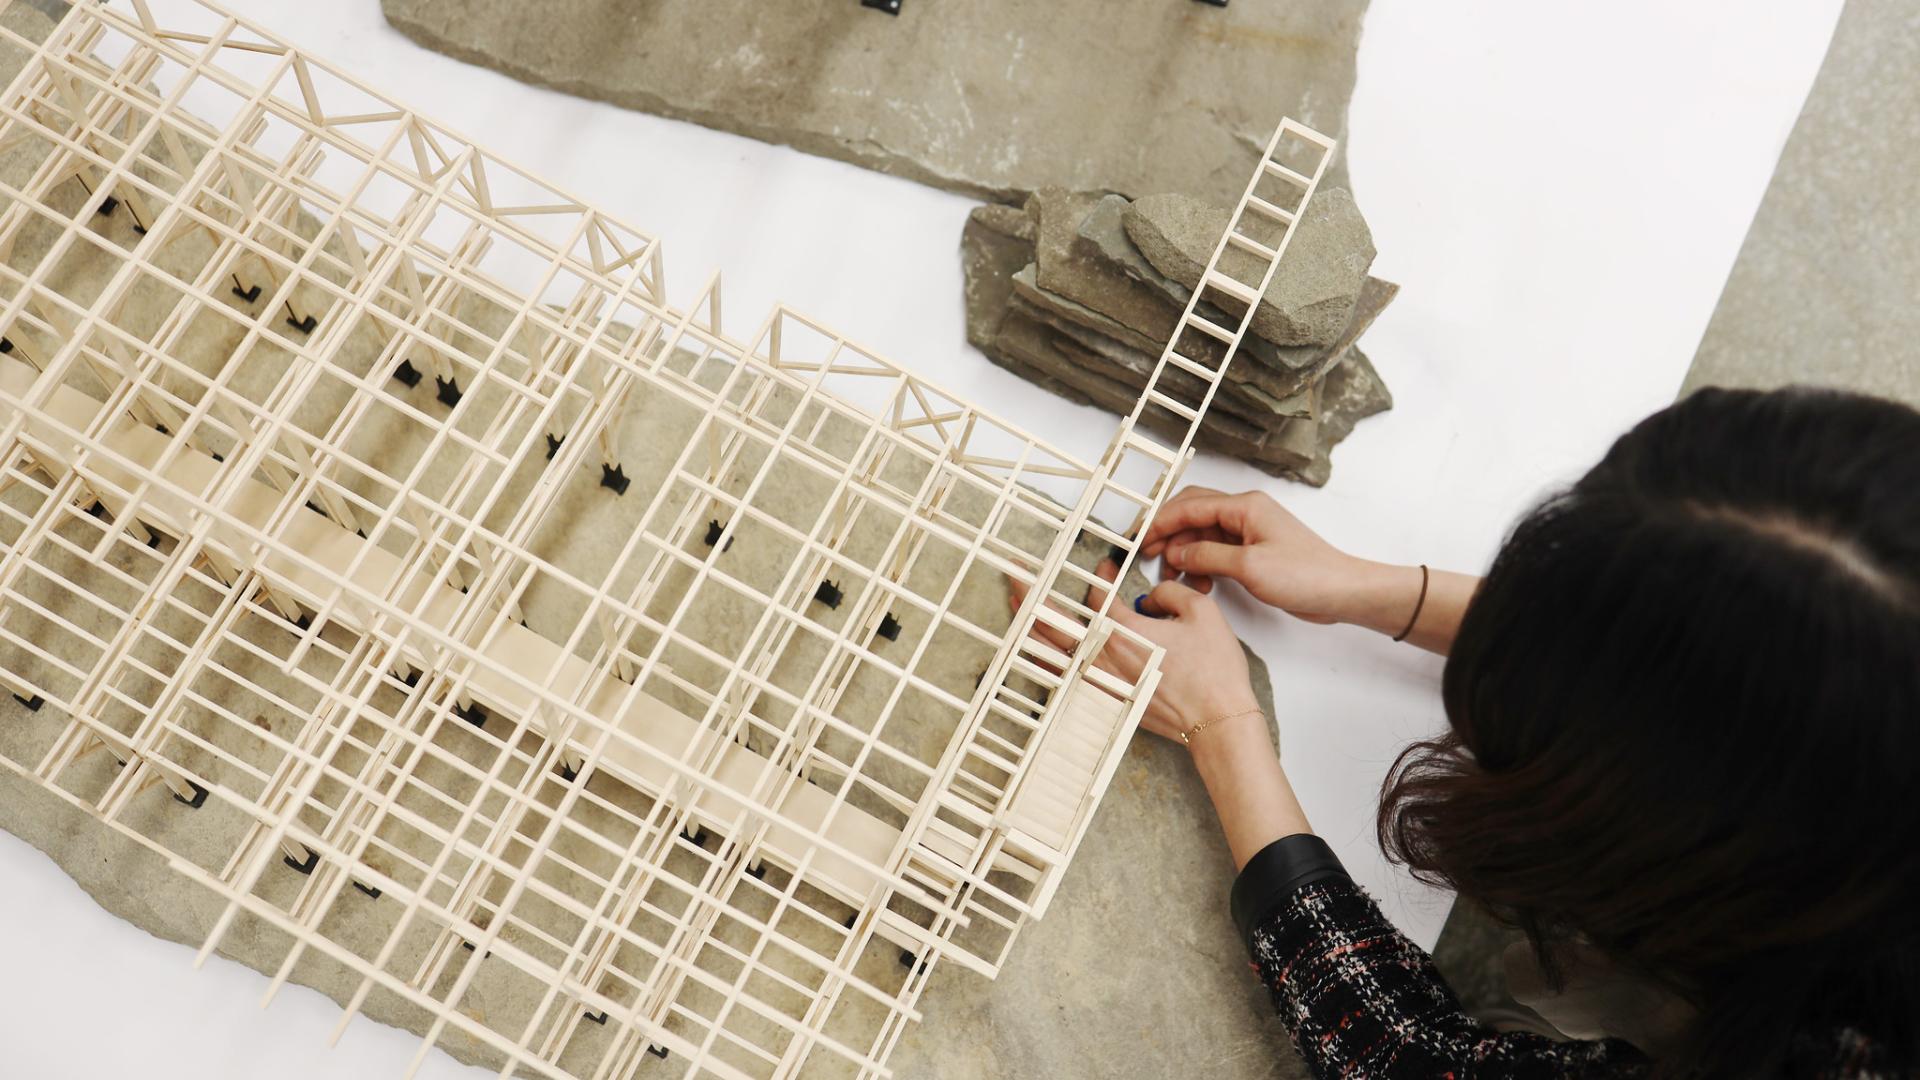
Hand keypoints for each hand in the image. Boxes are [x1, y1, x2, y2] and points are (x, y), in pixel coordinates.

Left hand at [1007, 558, 1261, 744]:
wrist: (1217, 722)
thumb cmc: (1214, 674)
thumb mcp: (1202, 613)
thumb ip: (1171, 593)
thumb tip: (1153, 595)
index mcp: (1123, 632)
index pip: (1098, 596)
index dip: (1100, 575)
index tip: (1106, 566)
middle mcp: (1104, 658)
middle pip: (1054, 621)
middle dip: (1030, 594)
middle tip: (1014, 574)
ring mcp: (1101, 683)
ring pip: (1052, 651)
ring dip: (1031, 625)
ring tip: (1016, 606)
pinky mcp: (1107, 701)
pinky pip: (1065, 677)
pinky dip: (1048, 659)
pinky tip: (1041, 651)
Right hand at [1139, 487, 1381, 621]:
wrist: (1341, 592)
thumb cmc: (1306, 576)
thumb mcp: (1249, 567)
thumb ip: (1206, 557)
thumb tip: (1175, 553)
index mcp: (1245, 507)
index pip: (1189, 506)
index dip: (1160, 522)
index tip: (1139, 541)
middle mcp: (1245, 513)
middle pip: (1192, 514)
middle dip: (1168, 535)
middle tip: (1147, 557)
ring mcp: (1249, 532)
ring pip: (1202, 536)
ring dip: (1184, 555)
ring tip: (1175, 580)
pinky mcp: (1253, 551)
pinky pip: (1216, 552)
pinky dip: (1201, 566)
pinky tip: (1199, 585)